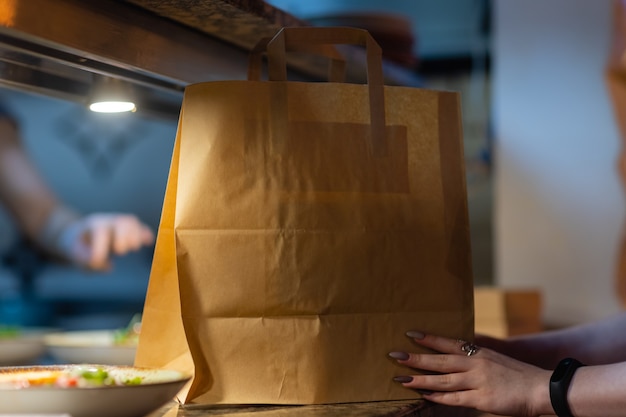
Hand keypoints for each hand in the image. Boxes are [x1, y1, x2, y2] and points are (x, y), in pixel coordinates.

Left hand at [58, 213, 154, 270]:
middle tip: (119, 252)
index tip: (98, 262)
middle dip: (122, 238)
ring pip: (131, 222)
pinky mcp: (130, 228)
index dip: (100, 248)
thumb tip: (108, 266)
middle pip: (120, 223)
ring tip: (133, 249)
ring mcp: (120, 222)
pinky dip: (146, 234)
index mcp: (92, 225)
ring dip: (136, 236)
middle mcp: (108, 220)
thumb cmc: (81, 248)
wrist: (83, 235)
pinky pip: (141, 227)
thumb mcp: (77, 256)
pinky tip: (148, 242)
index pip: (100, 231)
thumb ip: (88, 262)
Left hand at [389, 331, 552, 416]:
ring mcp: (478, 382)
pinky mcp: (482, 399)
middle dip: (416, 358)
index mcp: (479, 352)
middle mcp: (476, 364)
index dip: (429, 338)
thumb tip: (455, 354)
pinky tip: (425, 396)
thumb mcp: (496, 359)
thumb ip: (475, 357)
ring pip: (443, 380)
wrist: (541, 388)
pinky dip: (438, 398)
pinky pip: (455, 399)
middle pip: (441, 360)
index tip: (410, 333)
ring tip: (401, 379)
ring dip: (420, 380)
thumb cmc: (517, 375)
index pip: (449, 342)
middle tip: (395, 355)